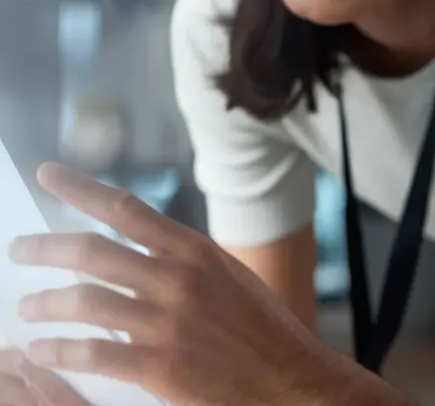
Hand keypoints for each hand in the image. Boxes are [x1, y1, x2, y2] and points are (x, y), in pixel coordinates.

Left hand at [7, 163, 341, 405]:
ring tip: (27, 309)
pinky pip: (92, 353)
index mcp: (196, 252)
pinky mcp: (160, 367)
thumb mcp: (228, 278)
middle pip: (91, 252)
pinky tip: (43, 350)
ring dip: (43, 305)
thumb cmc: (261, 328)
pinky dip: (58, 350)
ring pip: (83, 303)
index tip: (48, 174)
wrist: (289, 378)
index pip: (127, 209)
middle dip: (43, 247)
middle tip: (18, 249)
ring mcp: (167, 324)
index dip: (82, 189)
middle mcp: (178, 280)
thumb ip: (180, 264)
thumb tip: (126, 255)